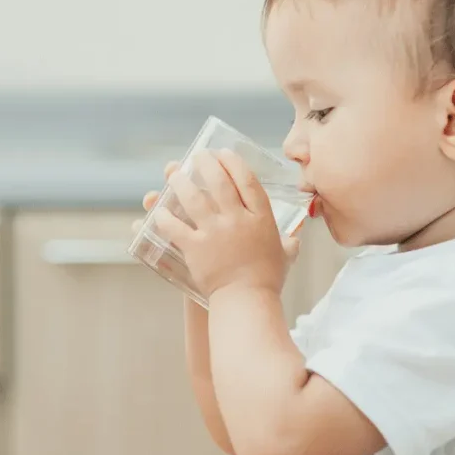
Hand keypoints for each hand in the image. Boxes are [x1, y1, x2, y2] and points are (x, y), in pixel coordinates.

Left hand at [136, 154, 302, 295]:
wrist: (247, 301)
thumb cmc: (268, 279)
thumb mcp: (286, 255)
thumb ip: (289, 242)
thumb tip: (295, 237)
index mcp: (260, 217)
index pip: (247, 180)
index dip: (234, 163)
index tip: (224, 153)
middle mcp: (237, 220)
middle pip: (218, 182)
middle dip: (205, 164)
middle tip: (197, 156)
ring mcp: (214, 232)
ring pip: (193, 198)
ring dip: (180, 182)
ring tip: (173, 173)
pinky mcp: (195, 248)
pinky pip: (174, 226)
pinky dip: (164, 216)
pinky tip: (158, 210)